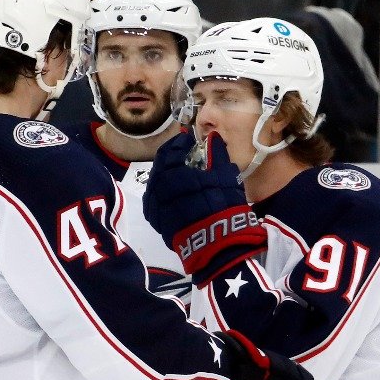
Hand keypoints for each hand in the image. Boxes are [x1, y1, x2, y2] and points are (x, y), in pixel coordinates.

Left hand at [143, 132, 265, 278]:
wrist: (219, 243)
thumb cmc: (223, 205)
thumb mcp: (225, 175)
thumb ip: (217, 154)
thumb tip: (212, 137)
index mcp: (173, 175)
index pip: (170, 152)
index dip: (178, 143)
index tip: (187, 140)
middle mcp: (160, 190)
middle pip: (159, 169)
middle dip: (169, 159)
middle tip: (181, 156)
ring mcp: (157, 208)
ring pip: (154, 187)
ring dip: (163, 177)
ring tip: (176, 175)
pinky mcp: (159, 224)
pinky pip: (154, 204)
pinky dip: (160, 195)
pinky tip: (169, 194)